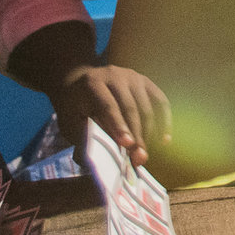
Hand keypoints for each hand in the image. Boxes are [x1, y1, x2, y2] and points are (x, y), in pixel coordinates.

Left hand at [53, 63, 171, 167]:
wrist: (79, 81)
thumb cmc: (73, 107)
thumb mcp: (70, 121)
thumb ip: (84, 136)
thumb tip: (101, 159)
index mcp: (92, 83)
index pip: (108, 106)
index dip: (119, 126)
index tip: (127, 144)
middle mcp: (115, 75)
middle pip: (131, 108)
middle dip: (137, 135)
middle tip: (139, 158)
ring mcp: (133, 77)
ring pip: (147, 108)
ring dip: (148, 134)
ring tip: (144, 154)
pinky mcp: (146, 82)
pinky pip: (161, 102)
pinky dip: (165, 122)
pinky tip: (165, 140)